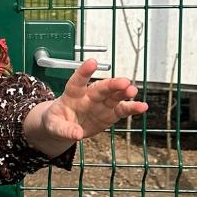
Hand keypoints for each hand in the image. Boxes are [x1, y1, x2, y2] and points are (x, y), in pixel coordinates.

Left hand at [22, 58, 148, 158]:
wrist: (64, 127)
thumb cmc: (57, 121)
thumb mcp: (54, 126)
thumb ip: (64, 129)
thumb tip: (76, 134)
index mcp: (72, 95)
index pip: (77, 81)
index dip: (84, 72)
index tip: (92, 62)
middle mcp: (89, 96)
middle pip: (101, 88)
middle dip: (112, 85)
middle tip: (123, 82)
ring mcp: (101, 104)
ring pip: (114, 96)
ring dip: (124, 93)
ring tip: (132, 91)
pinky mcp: (110, 114)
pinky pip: (122, 110)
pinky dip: (132, 108)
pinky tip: (142, 106)